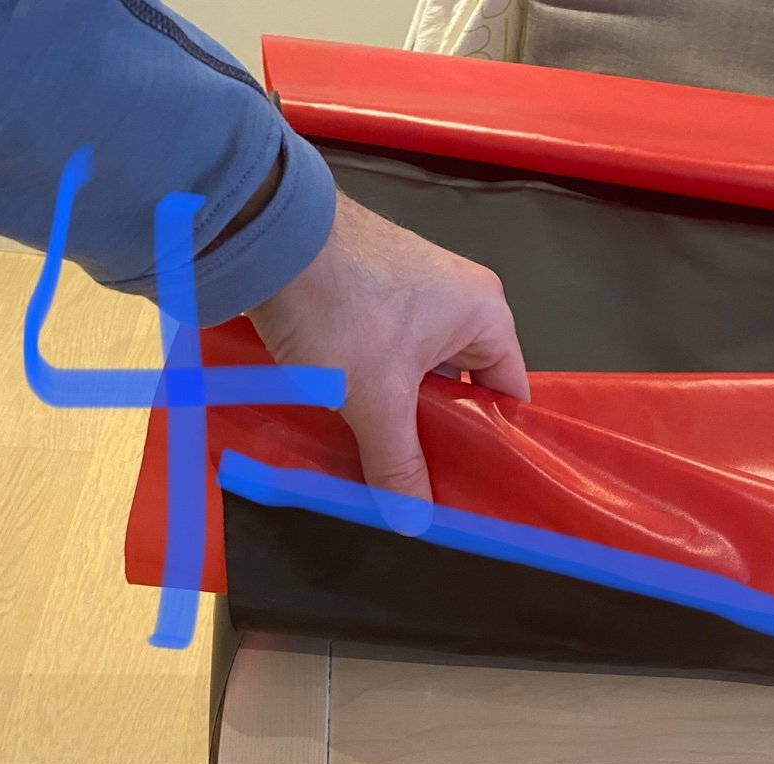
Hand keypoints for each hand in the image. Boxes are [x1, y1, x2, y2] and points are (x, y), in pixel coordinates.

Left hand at [248, 189, 528, 499]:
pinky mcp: (370, 288)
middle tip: (423, 488)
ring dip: (401, 413)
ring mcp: (413, 290)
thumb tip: (415, 524)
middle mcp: (460, 298)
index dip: (494, 445)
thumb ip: (398, 462)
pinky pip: (388, 353)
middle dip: (441, 435)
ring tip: (384, 463)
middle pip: (463, 388)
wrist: (265, 228)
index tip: (472, 489)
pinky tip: (352, 421)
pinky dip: (374, 386)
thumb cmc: (343, 309)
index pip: (509, 395)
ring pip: (420, 373)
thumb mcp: (375, 398)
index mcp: (486, 315)